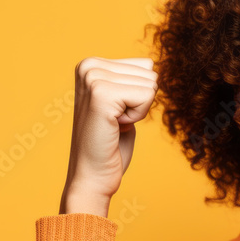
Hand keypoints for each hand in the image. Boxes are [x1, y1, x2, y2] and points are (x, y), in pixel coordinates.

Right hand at [60, 57, 157, 213]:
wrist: (92, 176)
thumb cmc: (110, 146)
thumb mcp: (123, 106)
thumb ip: (133, 82)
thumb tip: (151, 64)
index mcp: (90, 65)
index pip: (145, 65)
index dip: (138, 97)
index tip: (116, 115)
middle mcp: (88, 66)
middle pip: (149, 73)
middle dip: (139, 104)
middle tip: (115, 123)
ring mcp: (92, 78)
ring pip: (149, 84)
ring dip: (137, 111)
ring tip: (113, 125)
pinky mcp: (101, 94)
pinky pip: (146, 96)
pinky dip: (137, 117)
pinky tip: (115, 127)